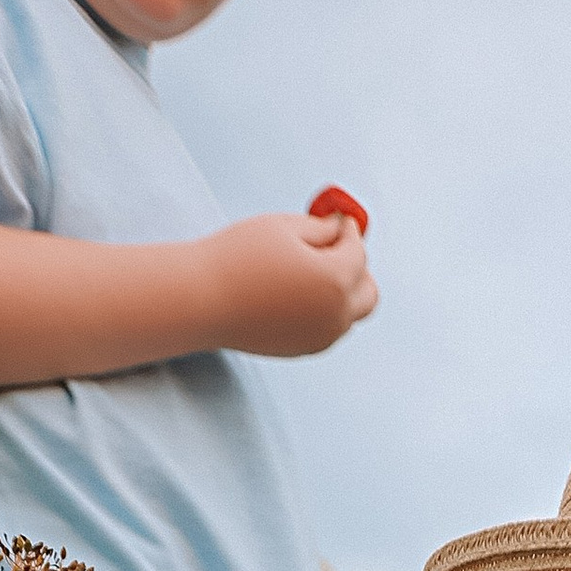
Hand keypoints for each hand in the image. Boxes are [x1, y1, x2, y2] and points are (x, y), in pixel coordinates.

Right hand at [200, 212, 379, 357]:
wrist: (201, 300)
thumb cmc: (237, 257)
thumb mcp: (283, 227)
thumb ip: (321, 228)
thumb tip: (341, 229)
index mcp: (335, 281)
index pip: (358, 253)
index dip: (350, 232)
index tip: (342, 220)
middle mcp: (336, 315)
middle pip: (368, 292)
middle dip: (357, 267)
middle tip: (333, 247)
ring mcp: (321, 337)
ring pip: (349, 313)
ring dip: (339, 290)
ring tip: (305, 268)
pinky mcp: (303, 349)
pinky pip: (326, 328)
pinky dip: (322, 309)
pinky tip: (294, 292)